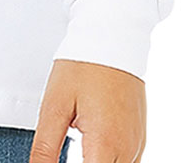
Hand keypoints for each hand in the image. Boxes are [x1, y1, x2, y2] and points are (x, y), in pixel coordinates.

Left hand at [30, 59, 146, 162]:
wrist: (112, 35)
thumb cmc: (82, 66)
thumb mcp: (54, 104)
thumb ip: (45, 147)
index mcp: (105, 143)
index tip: (53, 160)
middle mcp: (128, 149)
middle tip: (66, 150)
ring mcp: (138, 144)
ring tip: (79, 146)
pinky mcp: (140, 137)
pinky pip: (128, 162)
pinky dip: (110, 161)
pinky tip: (92, 150)